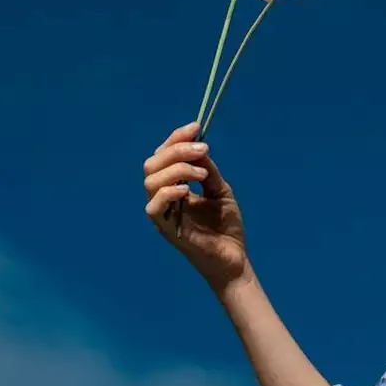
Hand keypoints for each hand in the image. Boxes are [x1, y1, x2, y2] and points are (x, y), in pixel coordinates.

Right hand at [144, 122, 249, 291]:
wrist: (234, 257)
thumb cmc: (226, 227)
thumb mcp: (219, 190)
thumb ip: (207, 170)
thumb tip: (199, 146)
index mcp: (173, 186)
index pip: (163, 156)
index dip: (175, 139)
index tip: (196, 128)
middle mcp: (163, 198)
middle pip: (152, 164)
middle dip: (176, 150)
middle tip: (203, 150)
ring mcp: (163, 214)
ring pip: (151, 181)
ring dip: (177, 169)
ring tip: (202, 174)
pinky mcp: (166, 229)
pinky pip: (154, 207)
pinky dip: (169, 192)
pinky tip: (188, 191)